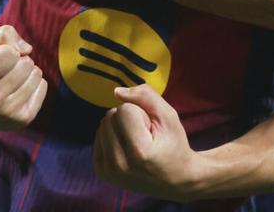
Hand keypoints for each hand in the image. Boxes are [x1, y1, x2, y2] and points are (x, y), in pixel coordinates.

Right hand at [0, 25, 47, 129]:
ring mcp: (9, 114)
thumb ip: (3, 34)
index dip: (5, 50)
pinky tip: (19, 90)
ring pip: (37, 74)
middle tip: (5, 70)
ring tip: (12, 79)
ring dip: (28, 71)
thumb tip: (27, 49)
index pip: (10, 52)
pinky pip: (43, 86)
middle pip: (26, 63)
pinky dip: (34, 83)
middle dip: (18, 60)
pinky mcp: (24, 119)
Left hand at [94, 85, 200, 200]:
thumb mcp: (168, 117)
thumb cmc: (174, 145)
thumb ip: (146, 96)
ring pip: (103, 125)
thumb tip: (117, 92)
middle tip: (145, 136)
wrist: (174, 181)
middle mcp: (119, 164)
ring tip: (137, 143)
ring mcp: (108, 171)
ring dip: (119, 127)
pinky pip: (98, 137)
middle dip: (128, 119)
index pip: (124, 109)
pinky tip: (127, 148)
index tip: (152, 130)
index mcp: (138, 152)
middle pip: (110, 116)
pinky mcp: (101, 172)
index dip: (141, 113)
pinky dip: (112, 137)